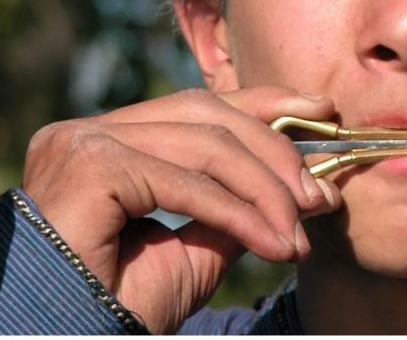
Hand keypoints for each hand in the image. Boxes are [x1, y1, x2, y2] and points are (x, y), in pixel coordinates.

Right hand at [22, 87, 341, 332]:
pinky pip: (187, 182)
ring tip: (298, 233)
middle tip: (320, 197)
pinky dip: (239, 212)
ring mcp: (84, 142)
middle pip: (207, 116)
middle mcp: (91, 131)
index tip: (321, 110)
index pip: (200, 106)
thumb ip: (236, 208)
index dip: (265, 103)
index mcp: (112, 141)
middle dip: (275, 152)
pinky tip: (273, 242)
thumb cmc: (119, 303)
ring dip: (265, 191)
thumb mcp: (196, 247)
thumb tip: (298, 187)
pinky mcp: (90, 165)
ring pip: (205, 146)